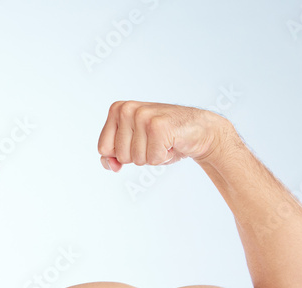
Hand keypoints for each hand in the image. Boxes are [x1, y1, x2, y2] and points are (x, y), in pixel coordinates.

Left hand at [97, 101, 230, 171]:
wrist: (198, 130)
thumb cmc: (163, 138)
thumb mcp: (132, 146)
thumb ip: (112, 155)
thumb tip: (110, 165)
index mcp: (117, 110)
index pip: (103, 149)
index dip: (120, 155)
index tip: (137, 142)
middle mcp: (127, 109)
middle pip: (120, 156)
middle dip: (138, 156)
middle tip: (154, 141)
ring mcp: (143, 116)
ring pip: (136, 159)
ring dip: (152, 156)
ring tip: (163, 141)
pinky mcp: (158, 126)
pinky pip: (153, 159)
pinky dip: (164, 157)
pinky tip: (172, 142)